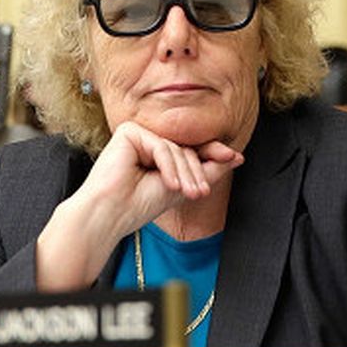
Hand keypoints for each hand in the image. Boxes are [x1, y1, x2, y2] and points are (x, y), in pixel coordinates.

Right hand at [33, 121, 242, 291]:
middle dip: (197, 171)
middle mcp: (147, 142)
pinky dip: (168, 166)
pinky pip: (160, 145)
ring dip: (185, 173)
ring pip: (175, 148)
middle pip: (185, 148)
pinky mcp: (129, 132)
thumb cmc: (139, 206)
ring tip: (187, 193)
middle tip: (201, 192)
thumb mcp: (183, 188)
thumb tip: (237, 156)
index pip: (189, 149)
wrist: (110, 214)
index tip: (236, 157)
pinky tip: (170, 185)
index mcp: (157, 154)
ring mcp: (138, 136)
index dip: (213, 153)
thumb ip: (209, 170)